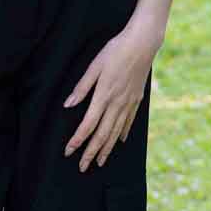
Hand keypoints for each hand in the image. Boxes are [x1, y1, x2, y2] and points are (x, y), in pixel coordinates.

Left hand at [63, 27, 154, 170]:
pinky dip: (122, 134)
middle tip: (82, 167)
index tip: (68, 151)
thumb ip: (82, 87)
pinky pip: (129, 122)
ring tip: (99, 162)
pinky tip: (120, 141)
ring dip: (106, 149)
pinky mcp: (137, 99)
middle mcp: (117, 103)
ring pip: (116, 132)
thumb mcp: (95, 65)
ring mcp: (129, 103)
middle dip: (91, 152)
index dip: (78, 140)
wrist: (143, 43)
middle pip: (102, 135)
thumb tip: (68, 104)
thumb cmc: (116, 50)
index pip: (88, 125)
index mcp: (104, 95)